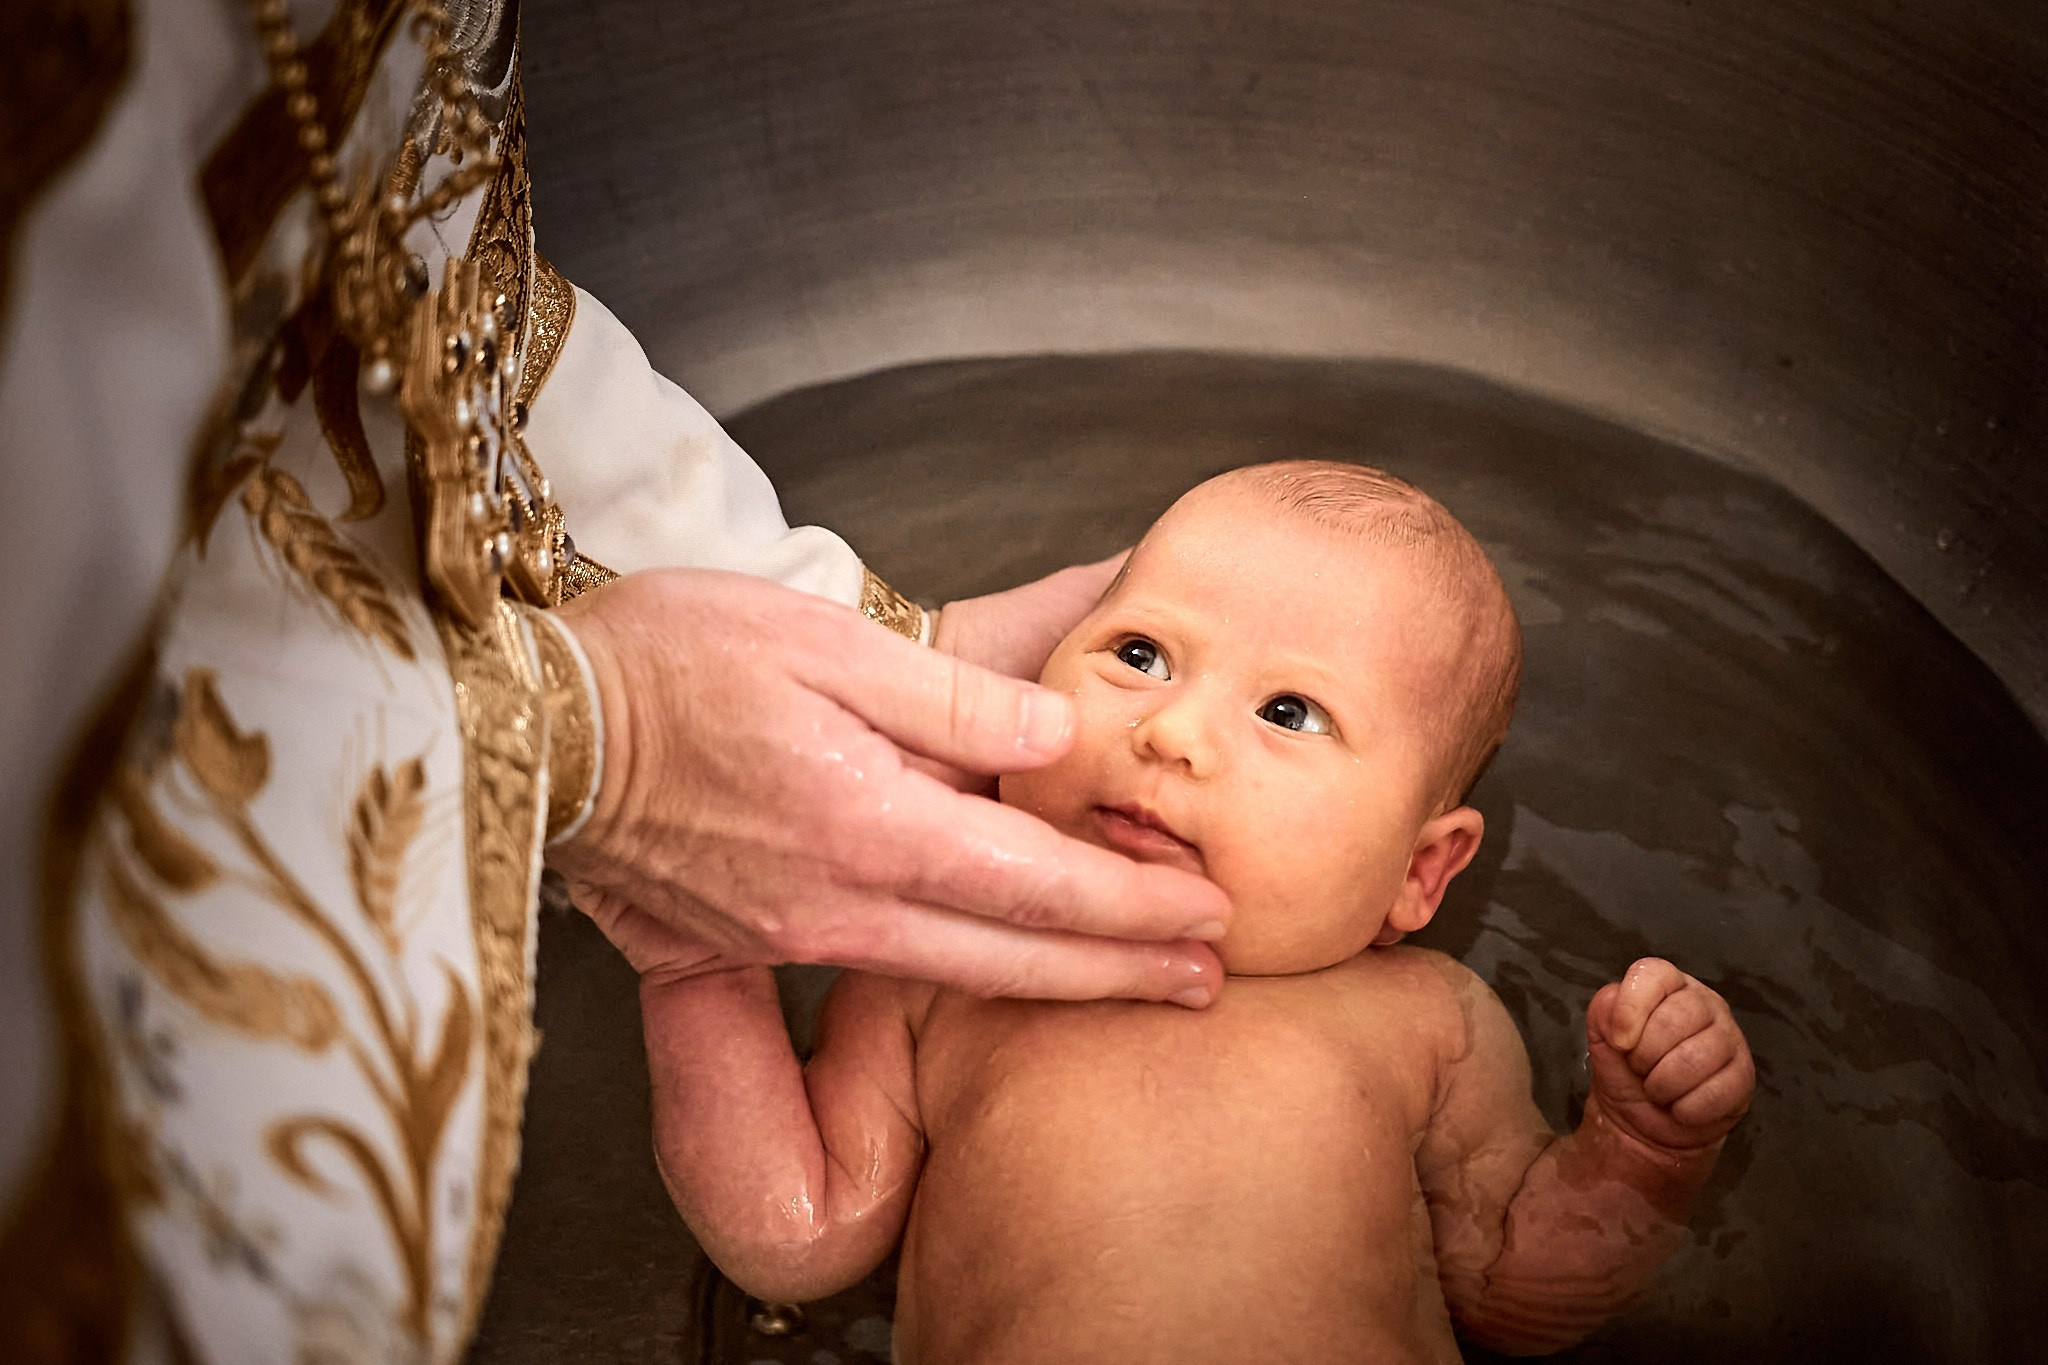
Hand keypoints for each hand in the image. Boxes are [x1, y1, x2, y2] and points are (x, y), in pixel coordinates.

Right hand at [550, 568, 1226, 1003]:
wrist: (539, 725)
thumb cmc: (672, 659)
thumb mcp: (823, 641)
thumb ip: (953, 698)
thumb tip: (1057, 738)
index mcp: (872, 824)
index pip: (1039, 885)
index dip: (1134, 904)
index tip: (1211, 911)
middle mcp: (842, 902)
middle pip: (1015, 956)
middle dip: (1122, 971)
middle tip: (1212, 980)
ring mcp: (796, 934)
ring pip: (958, 973)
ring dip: (1058, 985)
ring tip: (1136, 986)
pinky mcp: (756, 940)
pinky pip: (890, 966)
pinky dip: (970, 972)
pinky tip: (1004, 964)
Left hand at [1585, 958, 1753, 1152]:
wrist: (1642, 1123)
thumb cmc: (1625, 1072)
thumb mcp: (1603, 1038)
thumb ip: (1605, 1012)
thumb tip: (1620, 1014)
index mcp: (1668, 986)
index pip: (1655, 974)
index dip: (1631, 1008)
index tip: (1619, 1041)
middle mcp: (1704, 1003)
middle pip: (1676, 1018)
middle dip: (1646, 1055)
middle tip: (1639, 1070)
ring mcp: (1730, 1037)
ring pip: (1696, 1058)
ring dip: (1664, 1085)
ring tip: (1658, 1090)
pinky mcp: (1744, 1075)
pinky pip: (1716, 1093)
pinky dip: (1687, 1109)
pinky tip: (1680, 1107)